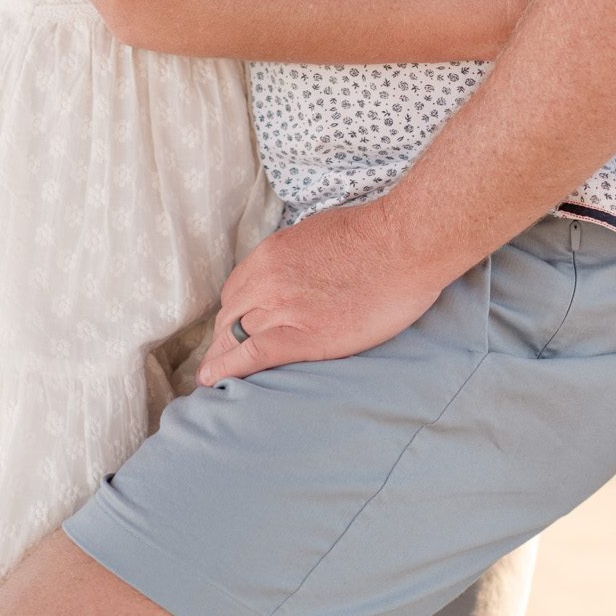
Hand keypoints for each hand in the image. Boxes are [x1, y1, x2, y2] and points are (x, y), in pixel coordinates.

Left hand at [198, 200, 446, 384]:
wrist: (403, 246)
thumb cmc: (372, 235)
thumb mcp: (316, 234)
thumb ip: (294, 258)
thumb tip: (290, 278)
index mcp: (271, 253)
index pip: (235, 289)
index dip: (234, 312)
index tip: (233, 326)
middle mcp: (268, 279)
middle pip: (230, 315)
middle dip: (224, 337)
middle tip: (220, 356)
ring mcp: (283, 308)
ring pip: (236, 337)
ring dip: (222, 356)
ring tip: (212, 375)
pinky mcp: (303, 337)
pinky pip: (253, 357)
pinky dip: (228, 369)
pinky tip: (212, 381)